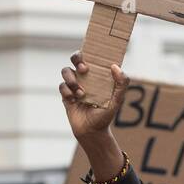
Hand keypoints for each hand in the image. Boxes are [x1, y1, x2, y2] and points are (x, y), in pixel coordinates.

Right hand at [60, 50, 129, 181]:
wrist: (92, 132)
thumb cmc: (105, 115)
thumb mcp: (117, 100)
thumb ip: (121, 83)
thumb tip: (115, 66)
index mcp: (97, 75)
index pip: (91, 56)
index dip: (88, 51)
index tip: (91, 55)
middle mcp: (85, 77)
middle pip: (75, 58)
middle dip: (76, 59)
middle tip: (84, 69)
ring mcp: (74, 85)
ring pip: (66, 71)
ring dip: (71, 79)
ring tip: (81, 92)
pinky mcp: (66, 95)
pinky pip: (61, 86)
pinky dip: (67, 91)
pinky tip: (75, 100)